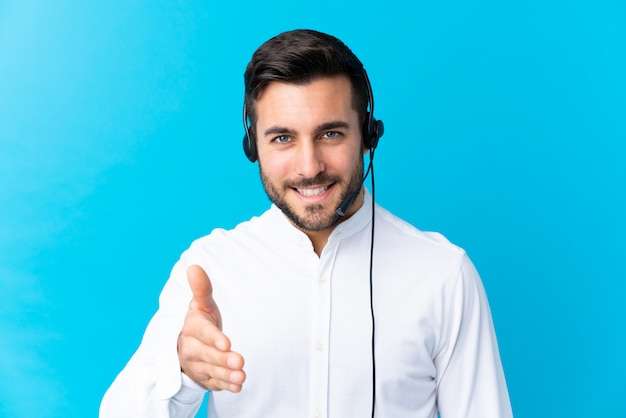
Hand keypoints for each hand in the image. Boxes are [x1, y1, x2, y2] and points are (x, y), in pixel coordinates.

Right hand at [177, 265, 245, 391]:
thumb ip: (202, 289)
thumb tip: (194, 267)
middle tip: (240, 362)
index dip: (214, 338)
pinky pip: (215, 384)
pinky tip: (238, 386)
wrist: (186, 348)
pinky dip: (226, 386)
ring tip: (242, 376)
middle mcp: (192, 349)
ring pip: (212, 372)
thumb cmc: (200, 322)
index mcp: (192, 328)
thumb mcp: (201, 305)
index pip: (203, 333)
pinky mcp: (205, 379)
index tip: (227, 342)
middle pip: (208, 355)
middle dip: (223, 359)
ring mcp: (198, 366)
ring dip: (227, 375)